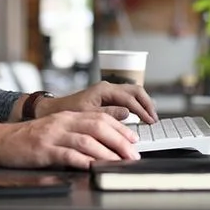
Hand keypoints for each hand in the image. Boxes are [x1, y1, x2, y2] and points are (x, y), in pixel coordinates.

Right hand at [0, 111, 140, 169]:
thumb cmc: (28, 139)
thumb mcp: (56, 129)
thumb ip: (77, 132)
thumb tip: (104, 142)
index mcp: (68, 116)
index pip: (101, 118)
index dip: (120, 129)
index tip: (133, 141)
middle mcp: (63, 122)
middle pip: (98, 127)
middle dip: (119, 141)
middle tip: (132, 155)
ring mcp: (52, 136)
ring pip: (86, 140)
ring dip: (106, 153)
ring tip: (119, 163)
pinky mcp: (43, 150)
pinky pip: (67, 155)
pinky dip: (83, 161)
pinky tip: (93, 167)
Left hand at [38, 82, 157, 122]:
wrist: (55, 110)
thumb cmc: (69, 112)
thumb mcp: (88, 115)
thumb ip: (108, 114)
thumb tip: (127, 114)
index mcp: (104, 90)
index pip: (129, 98)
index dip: (142, 110)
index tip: (149, 121)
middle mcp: (108, 87)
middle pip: (136, 91)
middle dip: (147, 104)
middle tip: (154, 118)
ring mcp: (109, 91)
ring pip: (133, 93)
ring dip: (143, 104)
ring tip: (150, 117)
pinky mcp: (108, 97)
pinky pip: (127, 97)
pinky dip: (137, 105)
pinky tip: (140, 115)